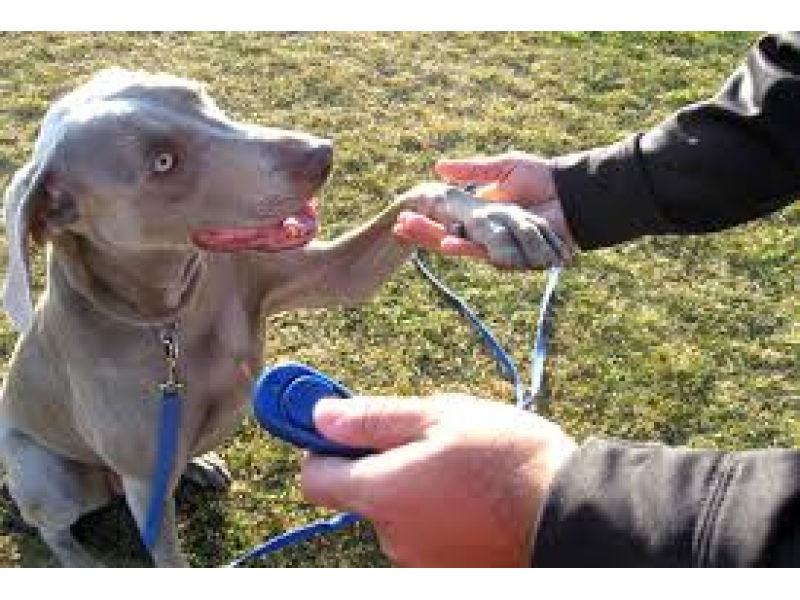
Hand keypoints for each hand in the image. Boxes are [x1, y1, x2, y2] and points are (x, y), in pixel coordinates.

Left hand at [300, 394, 575, 566]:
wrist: (571, 514)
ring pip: (397, 515)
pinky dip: (438, 516)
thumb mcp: (440, 417)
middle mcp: (390, 537)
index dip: (323, 449)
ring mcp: (418, 561)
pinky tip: (473, 500)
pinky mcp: (445, 572)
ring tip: (462, 472)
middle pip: (360, 495)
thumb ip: (373, 419)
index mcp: (381, 493)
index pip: (314, 479)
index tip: (345, 430)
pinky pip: (425, 536)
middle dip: (383, 466)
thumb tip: (320, 415)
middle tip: (430, 442)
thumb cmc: (507, 459)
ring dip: (415, 491)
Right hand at [393, 152, 575, 263]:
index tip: (402, 218)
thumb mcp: (502, 168)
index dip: (425, 222)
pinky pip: (489, 254)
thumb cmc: (542, 176)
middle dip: (423, 232)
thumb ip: (472, 171)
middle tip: (400, 225)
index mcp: (483, 215)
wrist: (573, 192)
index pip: (448, 221)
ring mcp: (502, 245)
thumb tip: (438, 167)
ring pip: (465, 247)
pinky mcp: (516, 254)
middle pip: (449, 237)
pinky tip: (446, 242)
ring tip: (413, 229)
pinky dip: (469, 249)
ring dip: (440, 239)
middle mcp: (489, 233)